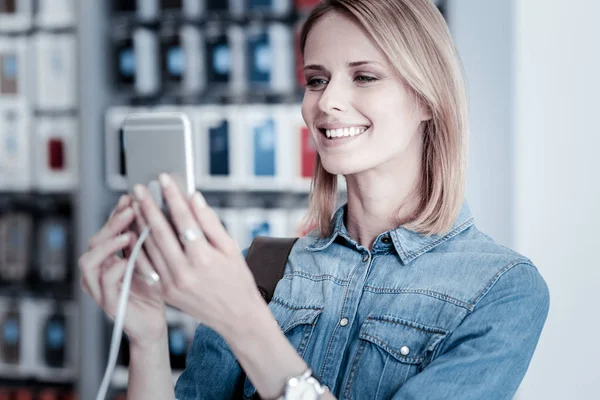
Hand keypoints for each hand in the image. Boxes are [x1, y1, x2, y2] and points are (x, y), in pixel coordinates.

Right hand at [79, 195, 167, 344]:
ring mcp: (99, 287)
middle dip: (112, 224)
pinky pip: (104, 282)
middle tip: (129, 211)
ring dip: (108, 245)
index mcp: (108, 258)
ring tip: (126, 235)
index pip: (107, 230)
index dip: (116, 213)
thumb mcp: (151, 260)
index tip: (130, 198)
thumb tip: (151, 209)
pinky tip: (127, 260)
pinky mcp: (107, 302)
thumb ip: (145, 240)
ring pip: (89, 261)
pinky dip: (114, 269)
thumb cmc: (153, 291)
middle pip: (95, 241)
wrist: (154, 324)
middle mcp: (98, 271)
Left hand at [132, 174, 264, 335]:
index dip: (172, 196)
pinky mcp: (165, 292)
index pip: (183, 219)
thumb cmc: (238, 280)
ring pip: (149, 248)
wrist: (237, 317)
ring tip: (134, 206)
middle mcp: (185, 271)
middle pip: (160, 232)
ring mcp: (172, 284)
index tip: (164, 180)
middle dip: (147, 207)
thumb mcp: (231, 248)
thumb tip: (194, 198)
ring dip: (139, 224)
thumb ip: (210, 223)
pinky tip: (136, 232)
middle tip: (138, 189)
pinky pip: (147, 265)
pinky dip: (139, 247)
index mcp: (204, 258)